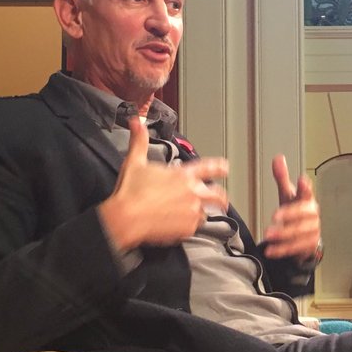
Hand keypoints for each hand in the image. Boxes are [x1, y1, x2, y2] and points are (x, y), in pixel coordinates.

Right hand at [98, 118, 228, 250]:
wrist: (127, 218)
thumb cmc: (130, 191)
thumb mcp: (135, 162)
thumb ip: (139, 141)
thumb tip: (136, 122)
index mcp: (183, 175)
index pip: (209, 167)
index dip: (220, 167)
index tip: (225, 168)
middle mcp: (192, 192)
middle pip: (218, 195)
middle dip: (222, 198)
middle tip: (222, 201)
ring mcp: (192, 211)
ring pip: (205, 213)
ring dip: (202, 212)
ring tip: (193, 214)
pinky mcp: (187, 229)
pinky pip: (194, 228)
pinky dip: (189, 226)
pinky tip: (178, 225)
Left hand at [263, 154, 320, 259]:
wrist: (306, 236)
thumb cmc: (296, 212)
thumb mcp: (288, 195)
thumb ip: (282, 178)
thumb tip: (278, 158)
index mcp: (307, 200)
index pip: (307, 193)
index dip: (306, 188)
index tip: (302, 181)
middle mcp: (312, 216)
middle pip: (303, 215)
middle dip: (289, 216)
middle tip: (274, 217)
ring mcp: (312, 231)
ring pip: (299, 233)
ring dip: (283, 234)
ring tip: (268, 235)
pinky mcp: (309, 245)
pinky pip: (295, 248)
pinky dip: (282, 250)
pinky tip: (270, 250)